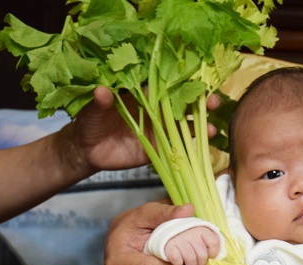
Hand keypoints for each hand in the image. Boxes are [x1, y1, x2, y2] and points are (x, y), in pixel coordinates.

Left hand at [59, 87, 221, 175]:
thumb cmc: (89, 122)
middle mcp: (157, 108)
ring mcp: (161, 128)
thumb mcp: (92, 110)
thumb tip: (102, 91)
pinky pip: (181, 144)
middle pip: (184, 101)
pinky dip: (195, 142)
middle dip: (200, 99)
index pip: (166, 83)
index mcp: (143, 93)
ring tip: (215, 123)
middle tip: (213, 99)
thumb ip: (99, 102)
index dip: (183, 79)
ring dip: (203, 121)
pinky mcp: (161, 146)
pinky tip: (208, 140)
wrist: (87, 149)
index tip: (198, 76)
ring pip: (187, 122)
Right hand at [165, 227, 221, 264]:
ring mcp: (180, 239)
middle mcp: (191, 233)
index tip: (208, 255)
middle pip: (202, 256)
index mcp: (202, 230)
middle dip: (200, 264)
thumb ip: (210, 244)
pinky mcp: (169, 246)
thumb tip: (219, 257)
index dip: (212, 253)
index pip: (214, 243)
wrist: (168, 234)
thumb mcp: (201, 237)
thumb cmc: (189, 240)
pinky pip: (178, 261)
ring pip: (191, 261)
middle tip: (196, 264)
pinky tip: (178, 261)